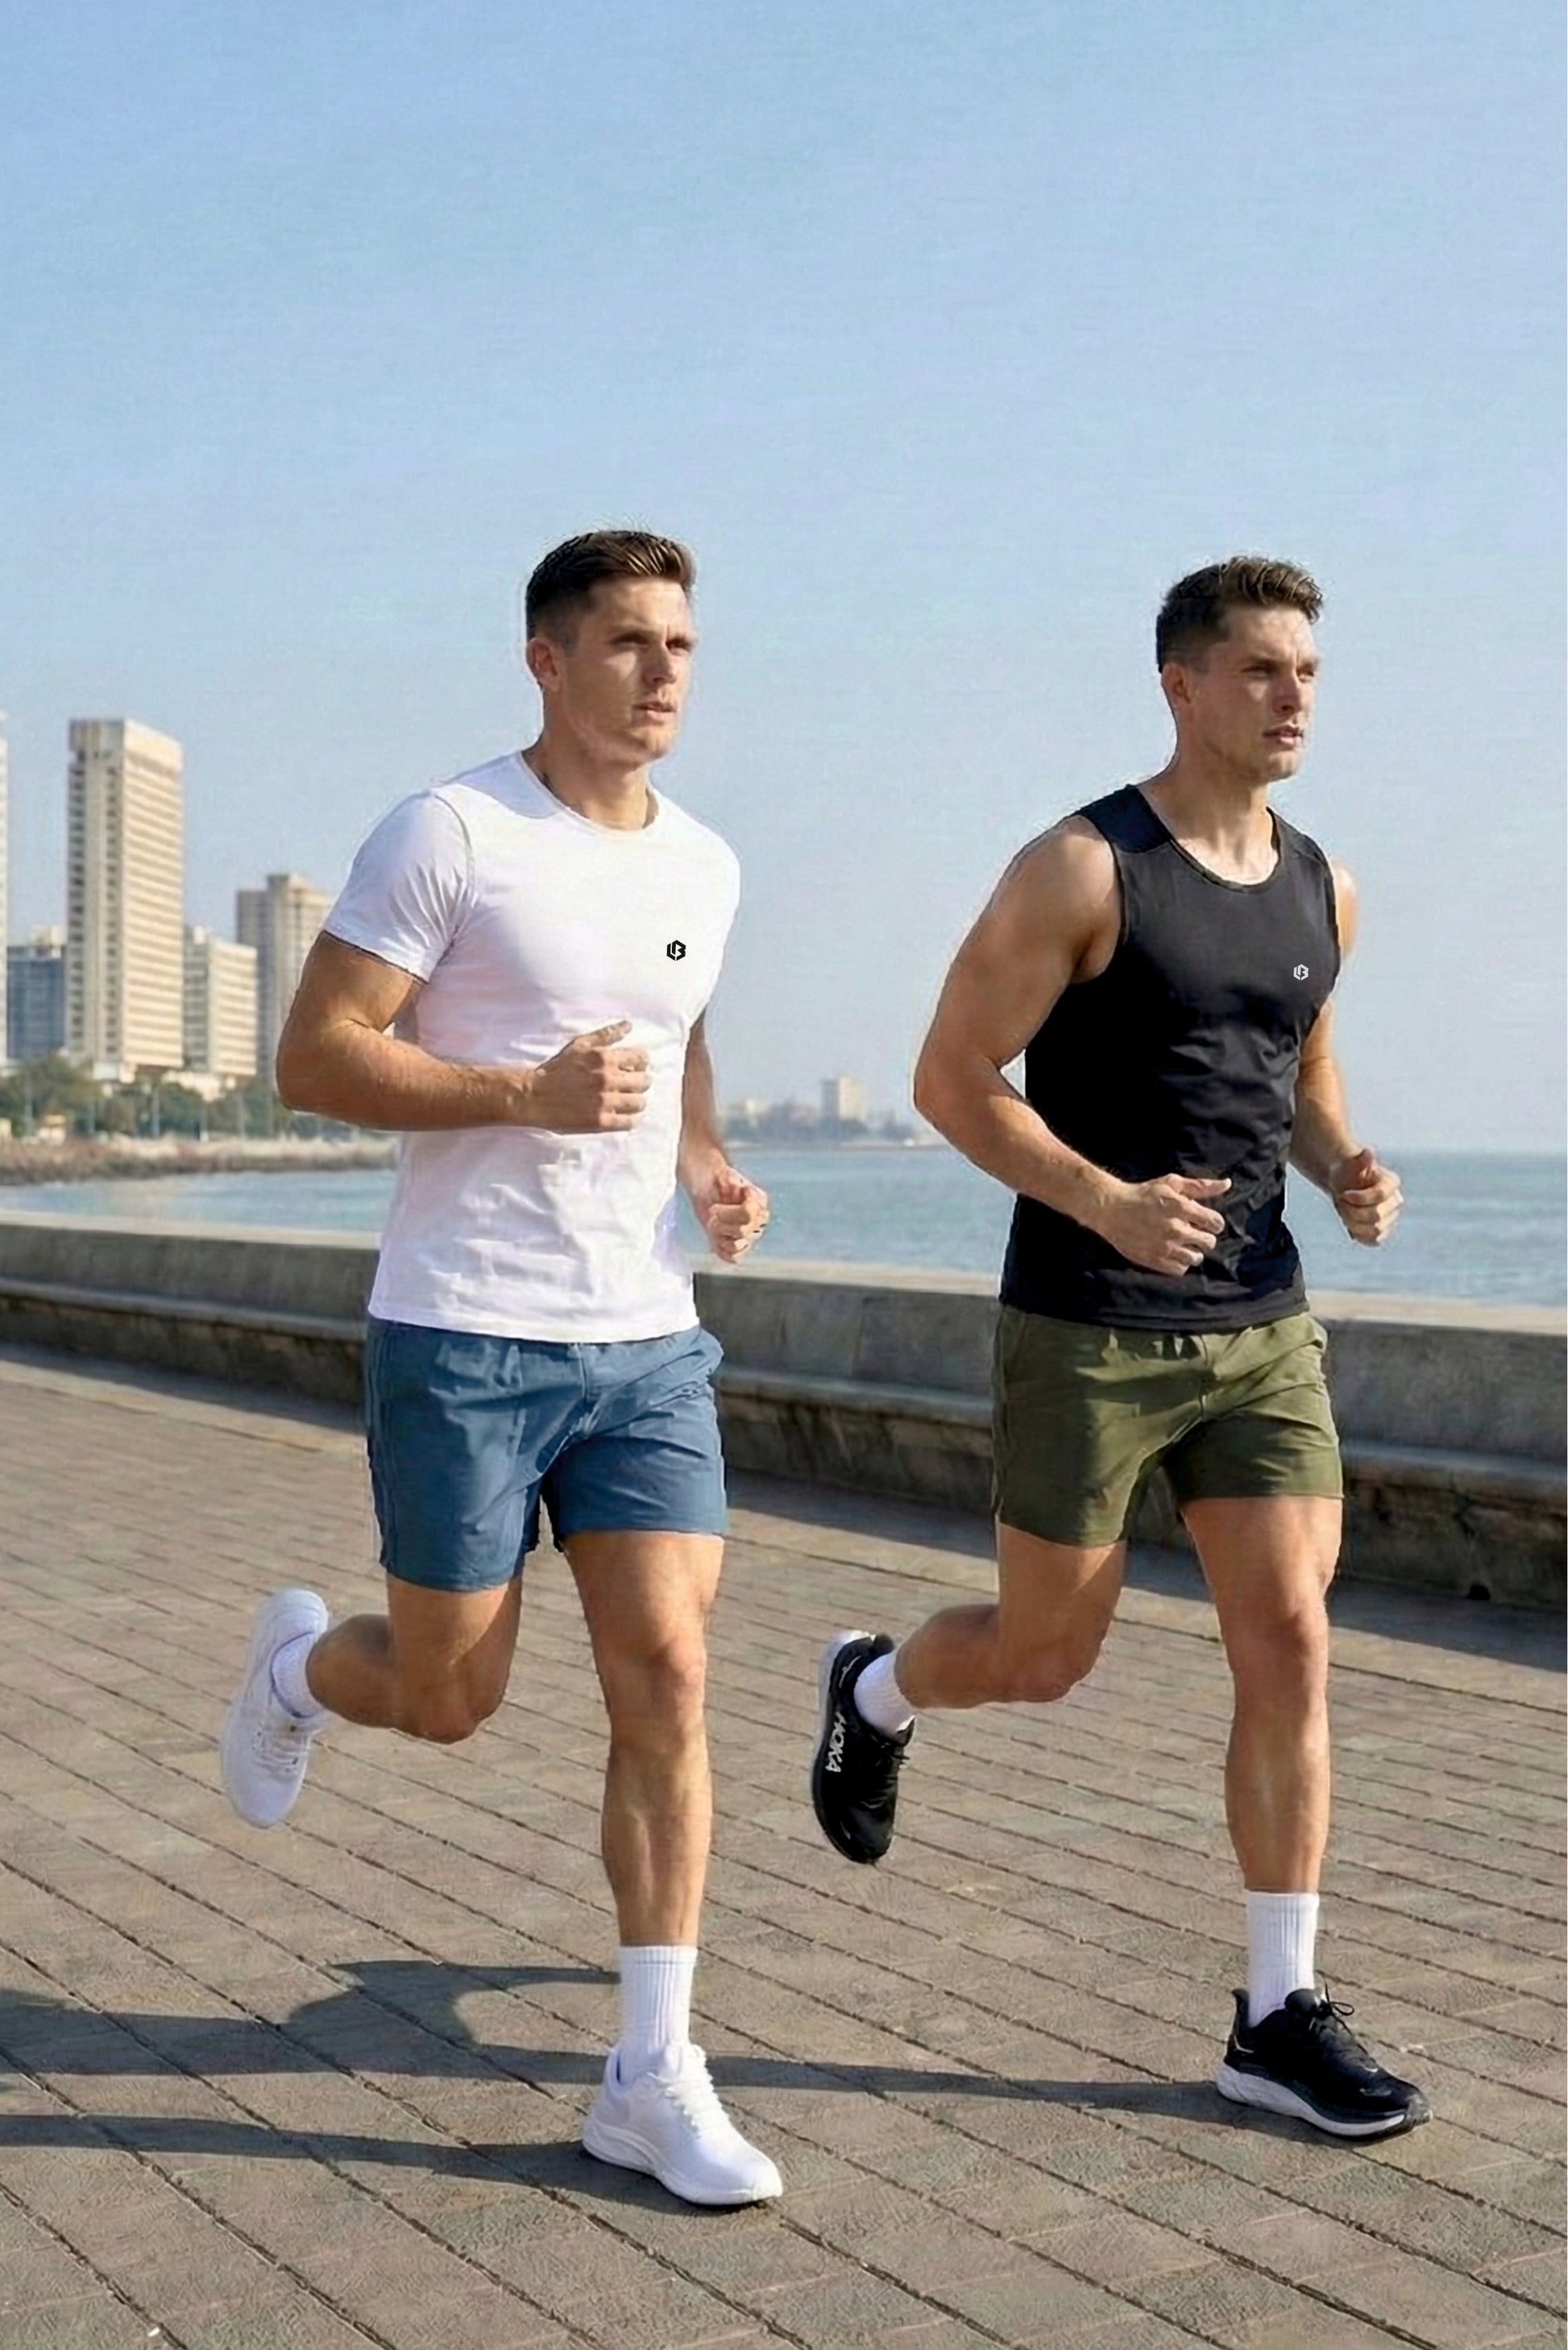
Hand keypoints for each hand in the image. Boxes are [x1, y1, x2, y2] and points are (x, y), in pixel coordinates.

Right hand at [515, 1021, 648, 1131]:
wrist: (535, 1095)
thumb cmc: (556, 1068)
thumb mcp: (580, 1045)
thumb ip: (606, 1034)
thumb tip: (629, 1025)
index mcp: (604, 1058)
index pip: (641, 1058)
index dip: (641, 1063)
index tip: (635, 1068)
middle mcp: (608, 1079)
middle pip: (644, 1081)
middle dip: (640, 1082)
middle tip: (632, 1086)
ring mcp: (605, 1101)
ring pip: (640, 1103)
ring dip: (637, 1101)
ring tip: (629, 1102)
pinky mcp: (600, 1121)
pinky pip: (629, 1122)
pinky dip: (632, 1120)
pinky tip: (626, 1117)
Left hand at [692, 1164, 768, 1262]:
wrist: (708, 1187)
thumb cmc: (718, 1181)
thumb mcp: (725, 1176)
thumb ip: (734, 1182)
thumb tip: (744, 1190)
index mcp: (760, 1203)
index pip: (749, 1214)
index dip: (729, 1211)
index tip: (718, 1203)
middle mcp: (758, 1221)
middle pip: (742, 1230)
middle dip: (722, 1220)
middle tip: (712, 1211)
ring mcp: (748, 1235)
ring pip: (737, 1244)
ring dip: (720, 1233)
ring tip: (713, 1223)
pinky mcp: (736, 1247)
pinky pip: (734, 1257)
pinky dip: (723, 1249)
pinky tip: (716, 1238)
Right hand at [1095, 1173, 1229, 1274]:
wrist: (1112, 1209)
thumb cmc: (1143, 1194)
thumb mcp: (1171, 1183)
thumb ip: (1201, 1186)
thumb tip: (1227, 1184)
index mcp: (1183, 1208)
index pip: (1215, 1223)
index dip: (1213, 1223)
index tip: (1206, 1222)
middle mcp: (1177, 1229)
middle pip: (1209, 1242)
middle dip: (1204, 1237)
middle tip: (1192, 1232)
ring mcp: (1166, 1247)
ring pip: (1196, 1258)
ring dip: (1193, 1251)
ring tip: (1182, 1244)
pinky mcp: (1155, 1260)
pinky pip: (1180, 1269)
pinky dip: (1180, 1263)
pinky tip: (1172, 1253)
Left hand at [1331, 1145, 1401, 1245]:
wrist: (1343, 1184)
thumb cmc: (1347, 1171)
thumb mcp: (1350, 1163)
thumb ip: (1360, 1159)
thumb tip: (1367, 1151)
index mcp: (1391, 1183)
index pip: (1380, 1195)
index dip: (1359, 1198)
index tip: (1343, 1194)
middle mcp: (1395, 1201)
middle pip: (1376, 1216)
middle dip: (1352, 1211)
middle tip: (1341, 1202)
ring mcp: (1390, 1218)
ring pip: (1375, 1230)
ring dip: (1354, 1224)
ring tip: (1344, 1213)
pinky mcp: (1382, 1231)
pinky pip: (1374, 1240)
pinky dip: (1359, 1235)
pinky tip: (1350, 1224)